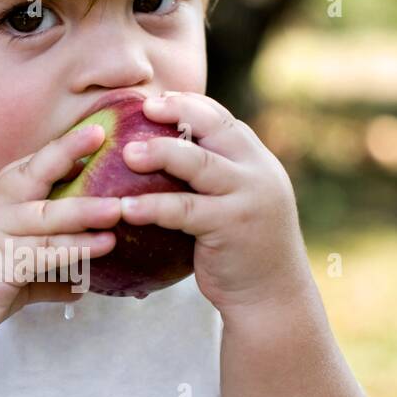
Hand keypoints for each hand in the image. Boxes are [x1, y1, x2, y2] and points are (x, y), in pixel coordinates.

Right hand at [0, 125, 122, 353]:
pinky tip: (101, 247)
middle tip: (102, 137)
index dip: (61, 148)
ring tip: (119, 209)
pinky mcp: (1, 263)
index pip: (30, 165)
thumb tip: (79, 286)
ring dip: (85, 212)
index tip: (93, 130)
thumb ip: (46, 274)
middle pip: (36, 174)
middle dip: (68, 152)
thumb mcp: (10, 270)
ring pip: (47, 216)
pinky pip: (44, 253)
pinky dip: (74, 251)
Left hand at [119, 91, 312, 315]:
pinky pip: (185, 210)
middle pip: (214, 129)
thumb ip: (215, 178)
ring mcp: (247, 198)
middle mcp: (257, 172)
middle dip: (178, 113)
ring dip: (161, 153)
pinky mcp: (231, 226)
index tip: (157, 99)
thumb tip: (165, 155)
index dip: (189, 105)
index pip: (222, 119)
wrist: (272, 297)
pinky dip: (153, 207)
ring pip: (200, 164)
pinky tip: (125, 209)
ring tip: (127, 153)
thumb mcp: (237, 204)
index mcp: (257, 161)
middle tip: (143, 108)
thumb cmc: (243, 250)